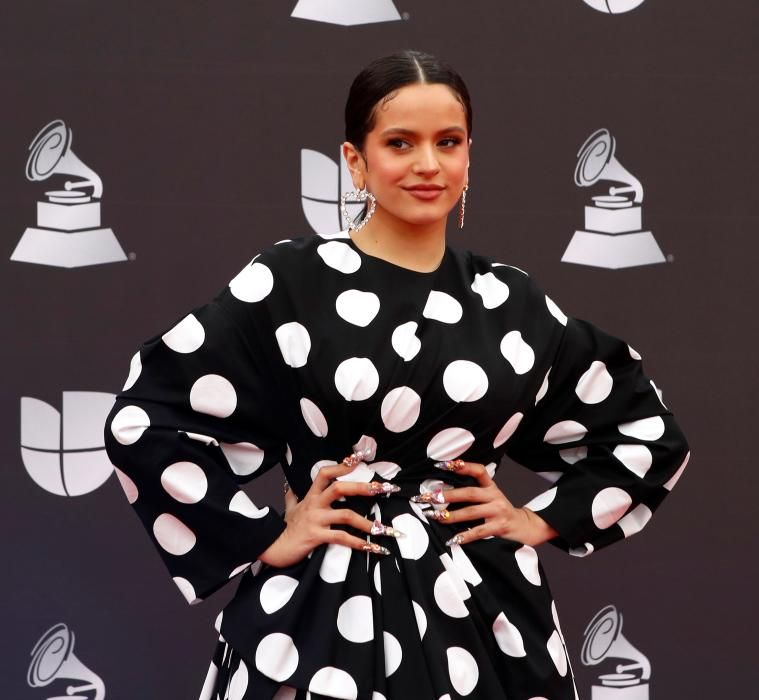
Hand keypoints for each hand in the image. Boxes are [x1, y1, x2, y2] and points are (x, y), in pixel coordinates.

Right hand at [258, 461, 401, 567]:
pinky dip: (359, 543)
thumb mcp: (289, 509)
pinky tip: (373, 548)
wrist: (273, 548)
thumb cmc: (285, 528)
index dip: (342, 465)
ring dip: (368, 523)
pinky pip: (342, 538)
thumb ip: (292, 497)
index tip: (359, 458)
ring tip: (386, 530)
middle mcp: (315, 505)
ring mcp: (316, 520)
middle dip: (363, 488)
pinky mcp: (317, 536)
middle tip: (384, 489)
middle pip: (340, 488)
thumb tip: (289, 487)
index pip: (325, 473)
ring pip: (346, 515)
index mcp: (311, 496)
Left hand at [422, 461, 557, 546]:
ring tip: (435, 517)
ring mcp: (498, 512)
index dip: (463, 466)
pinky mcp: (500, 527)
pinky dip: (465, 536)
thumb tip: (441, 492)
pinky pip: (479, 531)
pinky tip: (452, 539)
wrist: (524, 527)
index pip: (479, 470)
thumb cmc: (500, 511)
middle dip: (447, 495)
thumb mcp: (491, 497)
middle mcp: (495, 496)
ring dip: (451, 515)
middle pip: (469, 493)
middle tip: (430, 497)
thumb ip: (473, 493)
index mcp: (491, 487)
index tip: (444, 464)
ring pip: (471, 512)